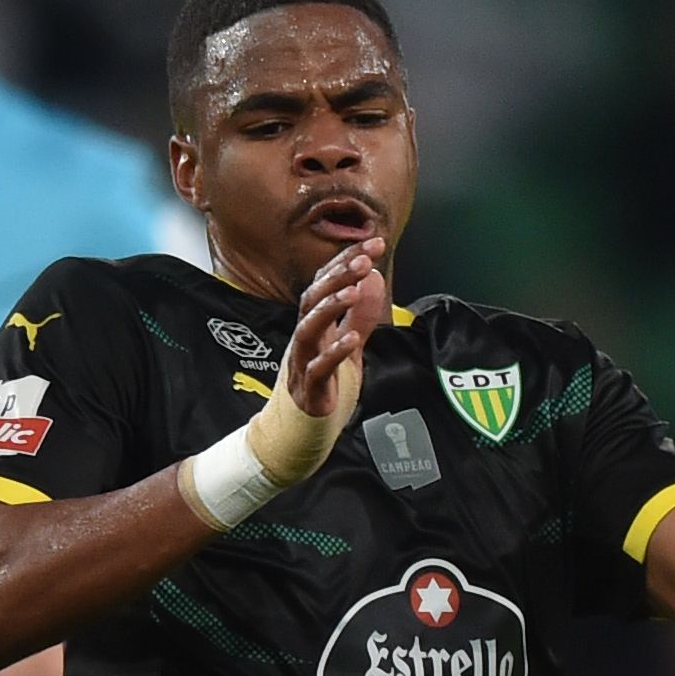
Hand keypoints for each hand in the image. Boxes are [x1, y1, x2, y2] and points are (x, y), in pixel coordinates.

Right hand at [252, 242, 389, 488]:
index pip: (326, 284)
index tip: (374, 242)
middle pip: (313, 298)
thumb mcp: (348, 346)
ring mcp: (303, 362)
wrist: (300, 432)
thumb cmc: (323, 386)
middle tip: (365, 257)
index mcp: (315, 325)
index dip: (347, 261)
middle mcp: (305, 338)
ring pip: (309, 327)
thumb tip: (372, 278)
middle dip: (339, 275)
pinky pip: (319, 368)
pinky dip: (334, 353)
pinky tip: (352, 341)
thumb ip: (359, 315)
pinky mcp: (309, 390)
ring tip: (353, 289)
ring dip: (330, 307)